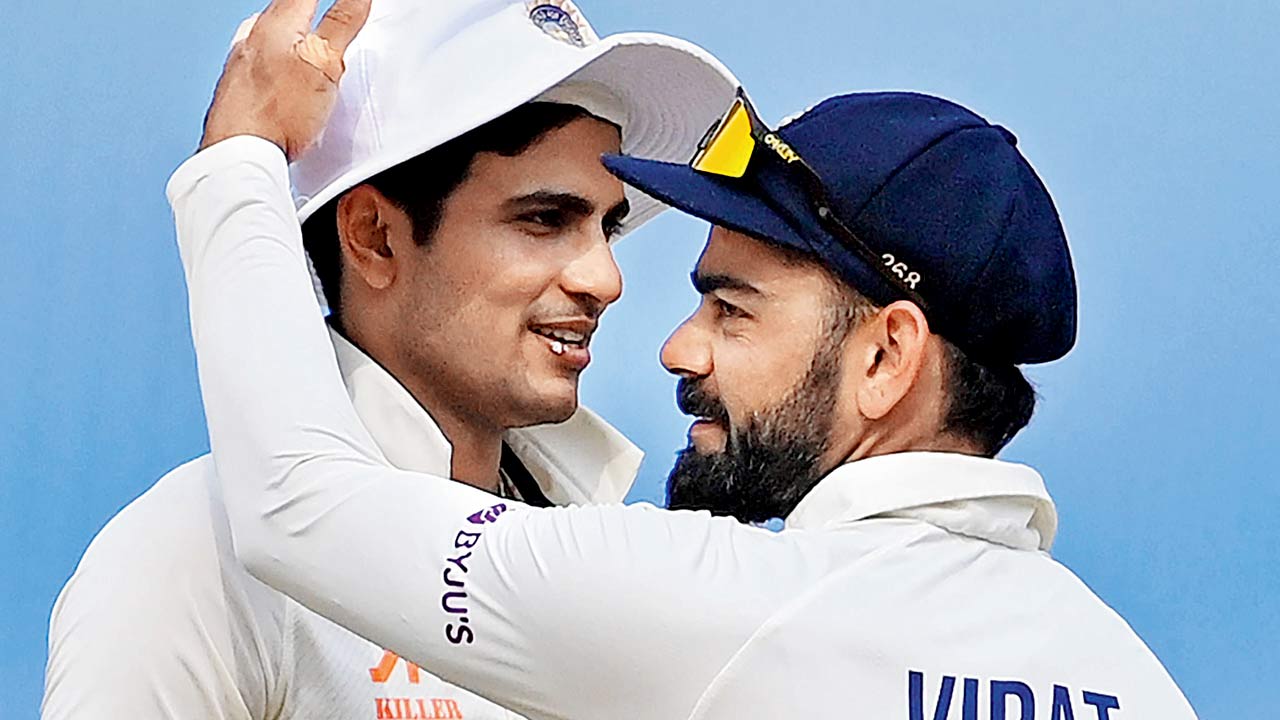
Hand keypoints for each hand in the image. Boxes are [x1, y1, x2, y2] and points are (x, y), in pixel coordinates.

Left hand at [199, 0, 371, 160]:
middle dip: (308, 7)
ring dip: (289, 31)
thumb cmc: (276, 113)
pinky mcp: (235, 86)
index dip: (331, 1)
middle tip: (328, 13)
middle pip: (285, 7)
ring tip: (307, 38)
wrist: (239, 153)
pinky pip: (257, 58)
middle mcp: (252, 36)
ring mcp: (239, 60)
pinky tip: (282, 74)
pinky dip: (274, 57)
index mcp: (276, 22)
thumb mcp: (324, 63)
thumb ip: (341, 24)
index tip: (346, 5)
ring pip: (267, 32)